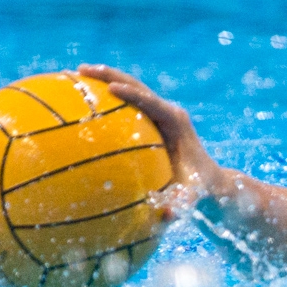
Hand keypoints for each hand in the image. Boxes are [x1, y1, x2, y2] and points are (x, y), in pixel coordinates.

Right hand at [78, 64, 220, 219]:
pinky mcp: (153, 118)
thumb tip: (165, 216)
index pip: (151, 102)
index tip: (110, 88)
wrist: (211, 180)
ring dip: (105, 79)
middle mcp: (169, 111)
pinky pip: (128, 103)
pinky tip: (81, 98)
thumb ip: (180, 203)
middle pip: (136, 85)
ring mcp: (161, 112)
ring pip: (131, 88)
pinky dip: (107, 97)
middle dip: (109, 75)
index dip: (132, 94)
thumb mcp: (191, 195)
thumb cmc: (199, 187)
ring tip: (75, 73)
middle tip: (81, 69)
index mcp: (176, 122)